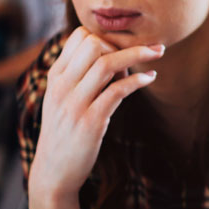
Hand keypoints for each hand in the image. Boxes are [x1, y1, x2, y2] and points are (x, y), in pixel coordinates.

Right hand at [28, 27, 162, 208]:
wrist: (53, 172)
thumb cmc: (64, 134)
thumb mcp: (62, 100)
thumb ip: (77, 77)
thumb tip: (108, 56)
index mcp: (55, 77)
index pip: (79, 35)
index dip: (105, 38)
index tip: (119, 53)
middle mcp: (62, 86)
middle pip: (94, 43)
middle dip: (122, 45)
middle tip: (138, 60)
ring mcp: (75, 104)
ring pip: (107, 63)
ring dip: (138, 55)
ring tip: (155, 58)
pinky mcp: (90, 122)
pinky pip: (117, 90)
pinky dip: (138, 80)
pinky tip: (150, 79)